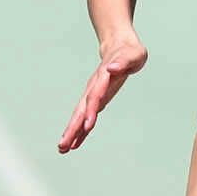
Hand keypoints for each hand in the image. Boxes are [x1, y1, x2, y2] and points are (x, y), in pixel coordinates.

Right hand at [58, 38, 146, 152]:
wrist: (120, 47)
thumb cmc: (130, 52)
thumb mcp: (134, 54)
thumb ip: (124, 61)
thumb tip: (112, 68)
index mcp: (104, 77)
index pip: (96, 96)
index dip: (91, 111)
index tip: (87, 126)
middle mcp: (94, 87)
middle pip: (81, 109)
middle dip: (73, 127)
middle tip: (63, 144)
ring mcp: (93, 94)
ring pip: (80, 115)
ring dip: (72, 132)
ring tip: (62, 148)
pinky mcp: (96, 100)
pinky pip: (86, 117)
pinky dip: (81, 131)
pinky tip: (74, 144)